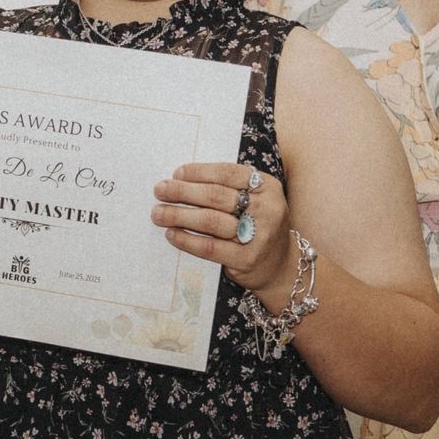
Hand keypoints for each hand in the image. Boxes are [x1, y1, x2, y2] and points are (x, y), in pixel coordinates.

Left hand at [152, 161, 293, 295]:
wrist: (281, 266)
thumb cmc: (258, 226)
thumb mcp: (255, 200)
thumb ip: (228, 188)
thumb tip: (181, 179)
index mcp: (267, 187)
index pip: (228, 173)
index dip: (199, 172)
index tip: (176, 173)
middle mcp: (266, 209)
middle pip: (216, 196)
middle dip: (182, 191)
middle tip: (159, 190)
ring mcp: (258, 236)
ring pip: (210, 221)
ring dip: (179, 215)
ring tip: (158, 213)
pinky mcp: (246, 259)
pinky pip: (210, 247)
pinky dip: (187, 239)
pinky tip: (171, 234)